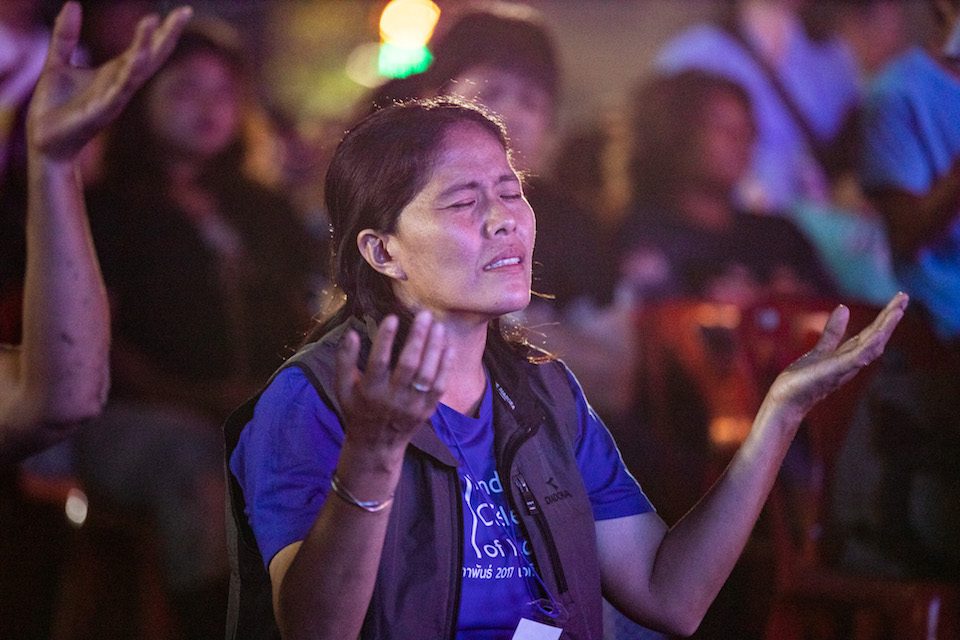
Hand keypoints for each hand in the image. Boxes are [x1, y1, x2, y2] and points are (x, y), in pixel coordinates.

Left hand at [26, 2, 191, 161]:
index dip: (162, 30)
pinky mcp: (100, 112)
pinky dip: (127, 76)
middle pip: (152, 56)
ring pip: (137, 70)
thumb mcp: (57, 62)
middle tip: (185, 12)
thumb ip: (66, 35)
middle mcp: (121, 84)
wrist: (44, 140)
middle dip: (167, 35)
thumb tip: (73, 3)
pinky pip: (117, 91)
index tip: (182, 11)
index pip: (145, 48)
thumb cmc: (55, 106)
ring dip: (145, 47)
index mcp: (115, 72)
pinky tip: (135, 59)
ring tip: (152, 21)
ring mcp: (114, 98)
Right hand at [335, 311, 451, 450]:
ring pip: (427, 374)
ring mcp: (413, 406)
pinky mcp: (427, 410)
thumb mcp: (342, 388)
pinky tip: (448, 346)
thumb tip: (352, 332)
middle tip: (425, 315)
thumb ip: (344, 360)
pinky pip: (440, 385)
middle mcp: (393, 399)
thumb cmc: (357, 409)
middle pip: (409, 365)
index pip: (379, 362)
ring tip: (438, 325)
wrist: (376, 445)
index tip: (393, 317)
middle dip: (418, 338)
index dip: (385, 339)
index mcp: (370, 392)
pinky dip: (445, 365)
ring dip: (434, 348)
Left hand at [765, 292, 907, 421]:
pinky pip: (857, 357)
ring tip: (898, 309)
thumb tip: (844, 308)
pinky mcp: (836, 372)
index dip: (885, 317)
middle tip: (905, 297)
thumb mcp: (821, 350)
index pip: (872, 334)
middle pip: (877, 336)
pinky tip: (879, 332)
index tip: (898, 300)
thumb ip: (833, 332)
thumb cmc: (803, 380)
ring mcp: (846, 367)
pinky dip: (869, 345)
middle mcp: (852, 362)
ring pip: (873, 345)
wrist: (787, 400)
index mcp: (849, 356)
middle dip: (890, 317)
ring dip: (886, 328)